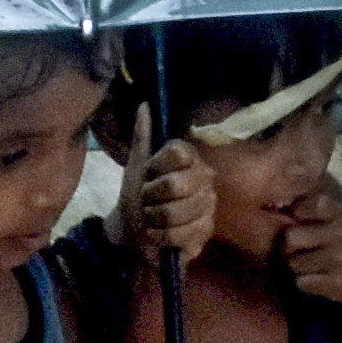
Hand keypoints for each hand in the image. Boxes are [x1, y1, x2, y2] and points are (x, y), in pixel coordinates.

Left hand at [127, 140, 215, 266]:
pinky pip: (178, 235)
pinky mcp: (205, 234)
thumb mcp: (135, 165)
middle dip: (150, 196)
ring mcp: (208, 208)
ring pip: (174, 212)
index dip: (155, 166)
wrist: (133, 231)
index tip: (147, 174)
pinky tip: (158, 234)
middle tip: (147, 199)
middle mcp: (206, 181)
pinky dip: (159, 236)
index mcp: (191, 160)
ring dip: (152, 217)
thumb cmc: (137, 195)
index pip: (177, 153)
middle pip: (174, 184)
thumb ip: (142, 136)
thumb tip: (144, 106)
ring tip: (152, 217)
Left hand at [280, 189, 341, 308]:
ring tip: (314, 265)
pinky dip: (305, 283)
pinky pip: (302, 282)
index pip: (303, 206)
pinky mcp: (337, 283)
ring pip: (293, 263)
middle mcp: (341, 232)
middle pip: (290, 237)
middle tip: (301, 251)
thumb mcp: (334, 218)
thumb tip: (269, 205)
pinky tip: (319, 279)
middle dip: (289, 247)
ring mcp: (341, 258)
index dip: (295, 215)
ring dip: (298, 267)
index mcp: (338, 213)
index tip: (300, 222)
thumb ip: (307, 207)